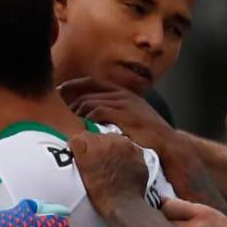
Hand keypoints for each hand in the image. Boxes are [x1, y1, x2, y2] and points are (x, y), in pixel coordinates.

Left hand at [59, 76, 178, 151]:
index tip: (58, 92)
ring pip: (90, 102)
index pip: (92, 82)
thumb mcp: (131, 119)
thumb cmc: (149, 135)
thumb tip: (91, 118)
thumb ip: (113, 114)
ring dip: (76, 113)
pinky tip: (80, 127)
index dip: (73, 86)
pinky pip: (98, 111)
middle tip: (57, 112)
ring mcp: (125, 104)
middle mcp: (123, 95)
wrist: (169, 144)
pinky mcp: (125, 114)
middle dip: (69, 102)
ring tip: (66, 123)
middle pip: (87, 93)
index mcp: (123, 93)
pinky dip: (86, 118)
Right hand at [68, 132, 150, 215]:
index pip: (82, 136)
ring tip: (111, 163)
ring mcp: (127, 146)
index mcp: (93, 146)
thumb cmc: (100, 193)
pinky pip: (128, 146)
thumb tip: (76, 141)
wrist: (124, 204)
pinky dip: (125, 152)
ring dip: (111, 147)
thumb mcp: (83, 171)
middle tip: (97, 161)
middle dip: (97, 146)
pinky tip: (122, 165)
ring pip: (114, 139)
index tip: (82, 155)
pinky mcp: (138, 152)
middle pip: (99, 136)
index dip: (81, 146)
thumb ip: (79, 149)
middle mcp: (111, 141)